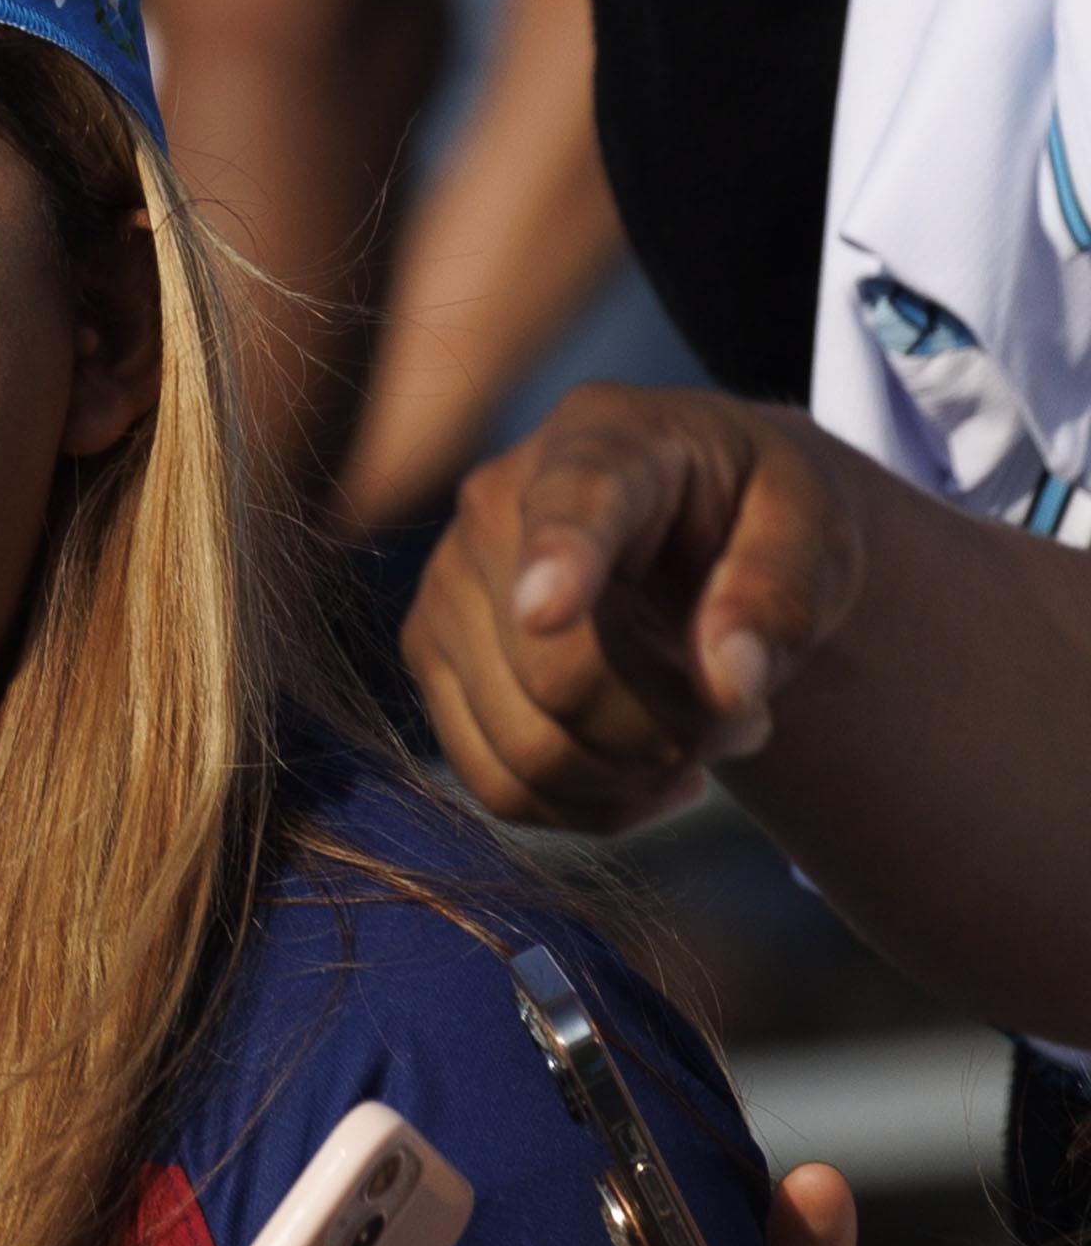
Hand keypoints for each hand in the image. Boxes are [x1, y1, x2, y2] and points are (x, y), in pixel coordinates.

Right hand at [399, 384, 863, 831]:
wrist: (695, 532)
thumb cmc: (758, 518)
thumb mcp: (815, 528)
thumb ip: (785, 594)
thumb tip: (731, 684)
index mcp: (603, 439)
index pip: (575, 504)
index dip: (560, 559)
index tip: (551, 609)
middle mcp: (490, 509)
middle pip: (557, 673)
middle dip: (672, 729)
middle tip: (748, 718)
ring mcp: (443, 591)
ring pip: (526, 747)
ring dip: (639, 772)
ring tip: (704, 736)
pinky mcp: (430, 665)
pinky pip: (501, 786)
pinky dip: (591, 805)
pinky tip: (649, 772)